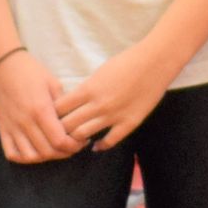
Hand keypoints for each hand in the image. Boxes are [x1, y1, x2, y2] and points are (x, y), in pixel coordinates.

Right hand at [0, 49, 80, 163]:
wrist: (4, 65)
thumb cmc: (31, 71)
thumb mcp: (53, 83)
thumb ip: (64, 105)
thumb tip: (76, 121)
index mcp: (40, 110)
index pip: (59, 140)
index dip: (74, 146)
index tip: (81, 140)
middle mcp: (25, 122)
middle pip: (47, 151)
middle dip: (64, 153)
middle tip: (73, 146)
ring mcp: (12, 127)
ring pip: (30, 156)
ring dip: (46, 157)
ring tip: (56, 149)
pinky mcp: (3, 129)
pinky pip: (11, 153)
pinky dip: (24, 158)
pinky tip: (35, 152)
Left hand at [55, 41, 180, 151]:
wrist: (155, 63)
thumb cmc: (127, 62)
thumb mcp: (100, 72)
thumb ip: (86, 89)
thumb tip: (74, 102)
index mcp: (88, 89)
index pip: (59, 108)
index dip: (52, 114)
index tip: (52, 117)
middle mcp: (98, 104)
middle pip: (66, 125)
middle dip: (60, 129)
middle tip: (60, 132)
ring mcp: (113, 115)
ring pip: (83, 135)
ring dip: (76, 139)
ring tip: (76, 139)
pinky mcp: (129, 123)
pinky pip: (109, 141)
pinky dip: (100, 146)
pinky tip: (96, 146)